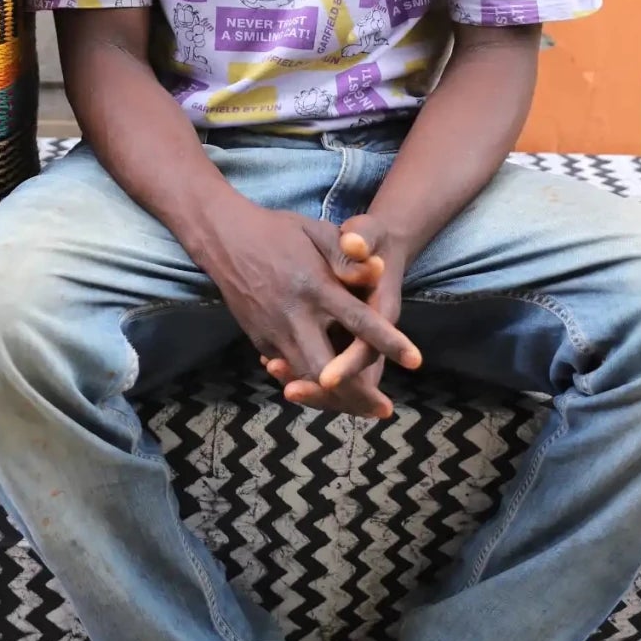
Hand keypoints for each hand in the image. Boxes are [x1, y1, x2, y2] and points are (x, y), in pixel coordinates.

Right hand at [197, 202, 419, 403]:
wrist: (223, 238)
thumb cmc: (277, 231)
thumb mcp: (316, 231)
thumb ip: (347, 256)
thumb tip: (377, 272)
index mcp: (315, 286)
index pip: (359, 321)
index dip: (389, 343)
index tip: (416, 361)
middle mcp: (294, 315)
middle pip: (327, 369)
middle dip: (357, 395)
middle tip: (384, 409)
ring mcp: (273, 331)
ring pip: (304, 378)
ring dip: (333, 398)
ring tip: (362, 408)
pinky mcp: (259, 339)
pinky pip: (287, 369)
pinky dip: (308, 383)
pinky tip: (327, 393)